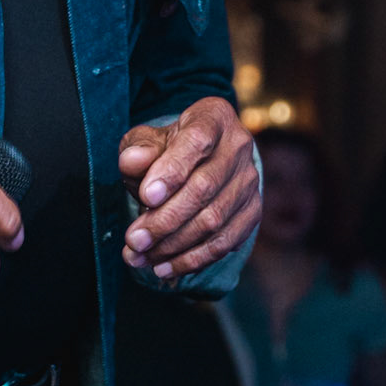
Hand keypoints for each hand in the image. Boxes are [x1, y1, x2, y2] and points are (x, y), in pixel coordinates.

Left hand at [118, 98, 259, 280]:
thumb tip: (133, 161)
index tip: (146, 196)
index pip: (196, 141)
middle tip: (134, 240)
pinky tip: (165, 268)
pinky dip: (193, 259)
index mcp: (214, 117)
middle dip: (165, 219)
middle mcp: (239, 146)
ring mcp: (249, 181)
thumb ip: (138, 149)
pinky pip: (226, 242)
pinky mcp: (252, 212)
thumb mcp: (146, 140)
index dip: (172, 170)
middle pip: (205, 187)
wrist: (197, 160)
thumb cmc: (165, 148)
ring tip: (140, 257)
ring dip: (174, 245)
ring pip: (215, 220)